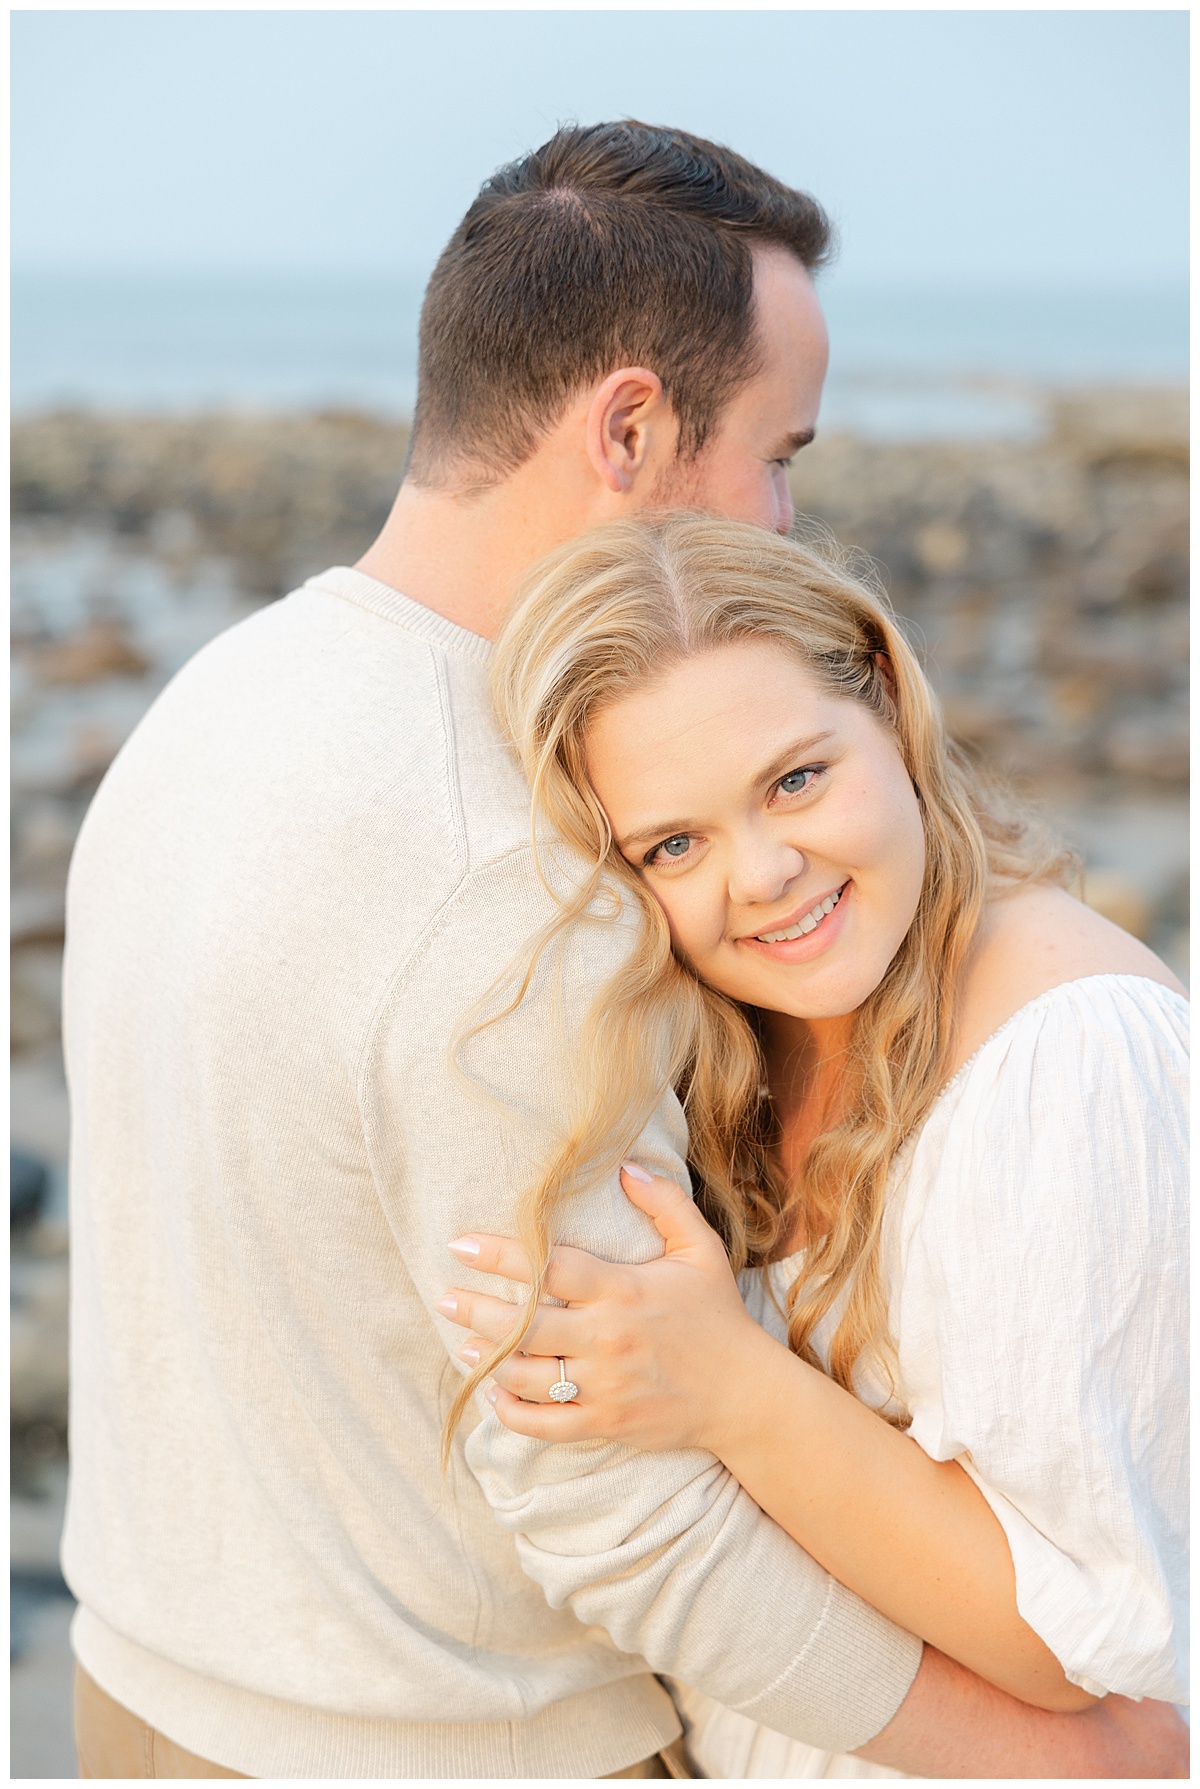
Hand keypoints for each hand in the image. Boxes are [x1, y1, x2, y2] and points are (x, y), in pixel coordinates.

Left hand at [435, 1165, 775, 1452]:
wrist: (746, 1395)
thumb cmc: (718, 1316)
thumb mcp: (701, 1250)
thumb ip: (664, 1204)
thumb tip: (625, 1166)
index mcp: (624, 1290)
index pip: (550, 1268)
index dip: (501, 1254)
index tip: (461, 1244)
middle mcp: (608, 1338)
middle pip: (524, 1324)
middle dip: (476, 1308)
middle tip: (444, 1295)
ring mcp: (605, 1385)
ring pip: (526, 1375)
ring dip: (486, 1359)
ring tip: (462, 1341)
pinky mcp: (607, 1422)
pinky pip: (545, 1423)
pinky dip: (511, 1412)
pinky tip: (492, 1393)